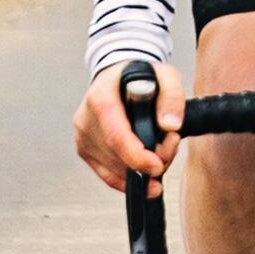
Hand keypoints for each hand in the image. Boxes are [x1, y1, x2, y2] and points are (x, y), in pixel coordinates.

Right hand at [75, 58, 183, 192]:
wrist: (117, 79)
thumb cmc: (141, 77)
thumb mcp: (164, 75)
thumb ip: (172, 96)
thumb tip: (170, 126)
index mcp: (101, 98)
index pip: (116, 136)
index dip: (137, 157)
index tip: (158, 166)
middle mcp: (85, 119)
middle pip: (117, 156)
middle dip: (149, 161)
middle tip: (170, 146)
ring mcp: (82, 137)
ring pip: (115, 169)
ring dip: (142, 169)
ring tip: (159, 147)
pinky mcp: (84, 150)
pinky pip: (108, 175)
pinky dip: (129, 178)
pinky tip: (145, 170)